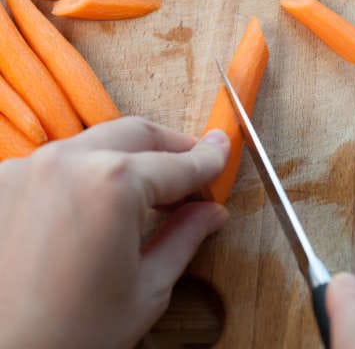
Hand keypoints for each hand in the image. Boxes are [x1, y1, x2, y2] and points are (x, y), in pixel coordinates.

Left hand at [0, 116, 230, 348]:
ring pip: (93, 144)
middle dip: (170, 149)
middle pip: (135, 134)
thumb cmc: (71, 336)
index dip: (207, 162)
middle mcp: (66, 162)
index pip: (177, 163)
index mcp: (113, 184)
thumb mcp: (146, 289)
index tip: (222, 152)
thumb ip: (184, 238)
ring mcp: (25, 170)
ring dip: (126, 160)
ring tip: (146, 195)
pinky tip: (96, 209)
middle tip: (193, 170)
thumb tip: (210, 213)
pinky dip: (84, 175)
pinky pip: (55, 166)